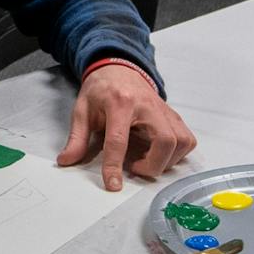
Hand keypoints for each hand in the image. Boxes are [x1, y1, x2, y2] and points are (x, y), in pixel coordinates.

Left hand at [57, 64, 196, 190]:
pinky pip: (187, 139)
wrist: (119, 69)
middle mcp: (147, 105)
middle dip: (153, 165)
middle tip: (135, 169)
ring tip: (147, 162)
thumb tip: (66, 161)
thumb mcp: (82, 110)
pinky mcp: (173, 115)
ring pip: (182, 141)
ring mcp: (164, 110)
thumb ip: (76, 138)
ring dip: (167, 160)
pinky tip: (160, 155)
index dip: (115, 165)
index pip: (119, 139)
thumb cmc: (100, 90)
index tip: (113, 184)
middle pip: (164, 140)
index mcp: (120, 102)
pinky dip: (178, 153)